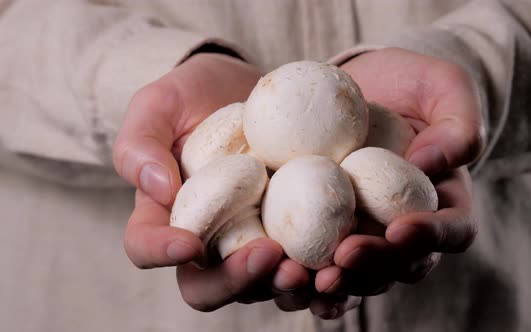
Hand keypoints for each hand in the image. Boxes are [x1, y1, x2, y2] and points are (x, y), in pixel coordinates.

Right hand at [113, 53, 308, 309]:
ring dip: (286, 286)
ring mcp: (252, 241)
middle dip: (238, 280)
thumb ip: (140, 142)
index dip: (161, 253)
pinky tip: (342, 267)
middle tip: (270, 256)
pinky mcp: (293, 234)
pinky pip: (306, 267)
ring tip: (314, 269)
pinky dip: (322, 277)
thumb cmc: (194, 97)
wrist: (246, 91)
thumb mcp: (159, 104)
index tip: (188, 243)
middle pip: (209, 286)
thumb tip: (157, 188)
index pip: (146, 246)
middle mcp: (208, 240)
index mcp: (165, 215)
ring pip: (262, 286)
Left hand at [306, 48, 481, 313]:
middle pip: (400, 265)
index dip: (430, 237)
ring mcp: (363, 233)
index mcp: (443, 201)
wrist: (356, 84)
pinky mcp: (323, 230)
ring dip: (335, 284)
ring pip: (358, 276)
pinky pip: (317, 264)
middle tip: (344, 256)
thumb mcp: (443, 85)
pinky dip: (302, 278)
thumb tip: (431, 164)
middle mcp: (403, 227)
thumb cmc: (406, 83)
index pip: (452, 230)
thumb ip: (457, 122)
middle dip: (373, 267)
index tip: (399, 228)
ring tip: (306, 276)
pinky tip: (282, 274)